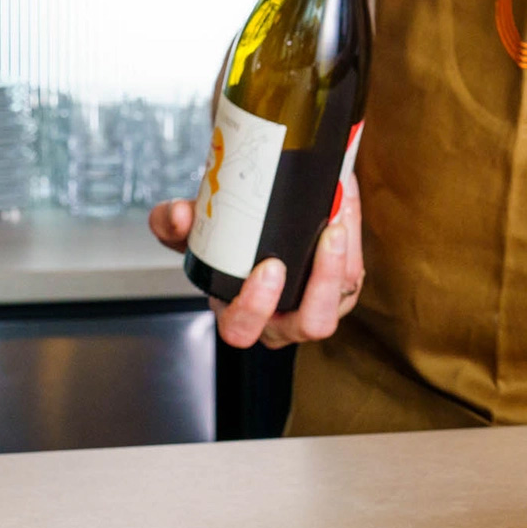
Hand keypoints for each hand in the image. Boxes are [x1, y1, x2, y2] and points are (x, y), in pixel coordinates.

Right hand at [147, 174, 363, 349]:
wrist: (250, 236)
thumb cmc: (224, 251)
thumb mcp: (192, 236)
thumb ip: (173, 224)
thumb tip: (177, 214)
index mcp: (240, 315)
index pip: (244, 327)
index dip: (257, 304)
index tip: (268, 267)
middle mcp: (281, 320)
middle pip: (310, 323)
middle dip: (321, 282)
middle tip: (325, 237)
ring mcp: (315, 307)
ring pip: (340, 297)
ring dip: (344, 256)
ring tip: (339, 216)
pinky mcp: (340, 288)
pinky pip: (353, 270)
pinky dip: (352, 234)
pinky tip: (343, 200)